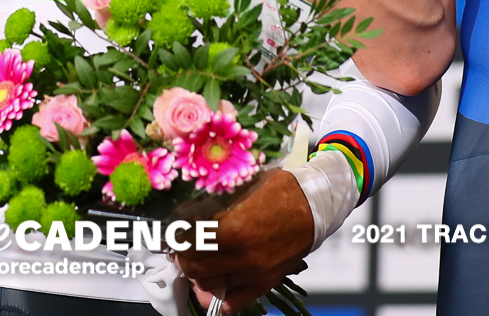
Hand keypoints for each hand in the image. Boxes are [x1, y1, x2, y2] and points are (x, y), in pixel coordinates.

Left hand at [175, 169, 315, 312]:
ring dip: (197, 274)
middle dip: (181, 256)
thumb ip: (216, 203)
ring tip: (195, 261)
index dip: (176, 237)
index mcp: (235, 229)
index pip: (189, 242)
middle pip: (194, 266)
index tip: (173, 232)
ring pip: (209, 285)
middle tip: (179, 247)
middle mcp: (244, 256)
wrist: (315, 206)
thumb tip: (187, 212)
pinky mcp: (265, 282)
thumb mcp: (244, 187)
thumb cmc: (282, 190)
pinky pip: (234, 301)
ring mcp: (255, 273)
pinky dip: (219, 295)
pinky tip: (214, 282)